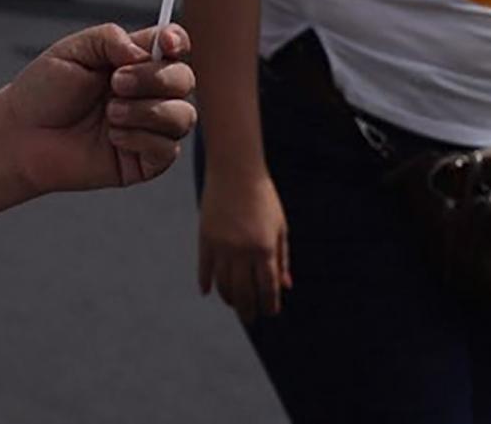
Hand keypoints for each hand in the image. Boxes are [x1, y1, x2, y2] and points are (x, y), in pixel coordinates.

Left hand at [0, 22, 195, 196]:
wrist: (21, 135)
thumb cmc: (43, 92)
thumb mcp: (73, 50)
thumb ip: (110, 39)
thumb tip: (147, 51)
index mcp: (132, 61)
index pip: (173, 45)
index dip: (177, 41)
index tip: (167, 44)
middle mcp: (147, 92)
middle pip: (184, 79)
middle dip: (155, 78)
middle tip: (116, 83)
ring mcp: (149, 127)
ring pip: (183, 116)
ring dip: (147, 111)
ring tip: (110, 113)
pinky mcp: (146, 161)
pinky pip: (168, 149)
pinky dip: (141, 138)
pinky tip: (112, 136)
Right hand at [197, 166, 292, 319]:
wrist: (235, 171)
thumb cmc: (263, 199)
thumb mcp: (280, 228)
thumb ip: (282, 259)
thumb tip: (285, 287)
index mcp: (265, 249)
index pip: (268, 289)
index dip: (270, 305)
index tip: (270, 313)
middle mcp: (243, 251)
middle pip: (244, 292)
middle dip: (249, 309)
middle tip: (250, 318)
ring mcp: (222, 245)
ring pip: (223, 283)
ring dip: (229, 298)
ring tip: (234, 305)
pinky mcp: (205, 238)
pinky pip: (205, 267)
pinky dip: (206, 282)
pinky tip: (208, 292)